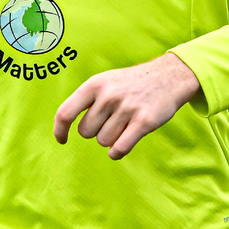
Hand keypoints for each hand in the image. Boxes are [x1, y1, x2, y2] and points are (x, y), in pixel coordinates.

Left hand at [54, 52, 199, 159]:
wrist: (168, 76)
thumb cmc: (131, 83)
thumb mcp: (105, 81)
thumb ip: (86, 100)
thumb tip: (63, 124)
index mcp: (95, 84)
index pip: (66, 112)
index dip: (60, 130)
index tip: (61, 140)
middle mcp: (109, 95)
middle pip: (86, 132)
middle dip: (96, 131)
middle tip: (111, 119)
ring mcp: (126, 108)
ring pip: (103, 141)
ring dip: (111, 138)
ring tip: (124, 123)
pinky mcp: (143, 122)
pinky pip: (119, 148)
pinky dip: (117, 152)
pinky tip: (124, 142)